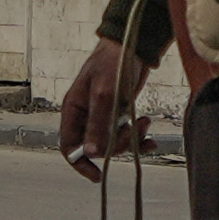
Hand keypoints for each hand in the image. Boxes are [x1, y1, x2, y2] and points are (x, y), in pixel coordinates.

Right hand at [58, 38, 151, 178]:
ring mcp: (103, 115)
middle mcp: (86, 115)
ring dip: (131, 139)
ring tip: (146, 124)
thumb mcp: (105, 95)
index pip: (68, 146)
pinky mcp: (120, 113)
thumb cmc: (113, 63)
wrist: (133, 44)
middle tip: (133, 132)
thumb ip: (97, 125)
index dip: (80, 163)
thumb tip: (89, 153)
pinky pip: (126, 134)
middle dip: (116, 145)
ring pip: (113, 142)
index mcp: (74, 109)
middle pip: (96, 147)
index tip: (97, 175)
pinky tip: (150, 135)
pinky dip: (138, 137)